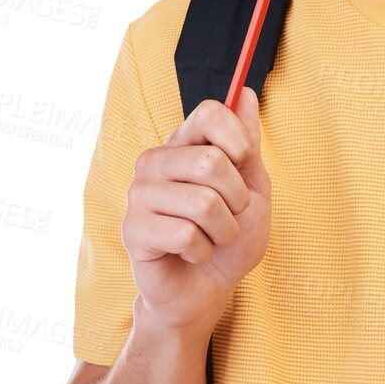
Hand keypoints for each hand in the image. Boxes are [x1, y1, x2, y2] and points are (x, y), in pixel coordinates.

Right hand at [123, 88, 271, 336]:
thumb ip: (247, 145)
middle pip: (210, 161)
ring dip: (223, 231)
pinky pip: (186, 235)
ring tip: (212, 239)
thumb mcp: (252, 189)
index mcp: (182, 144)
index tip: (244, 161)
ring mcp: (138, 194)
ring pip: (203, 203)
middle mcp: (155, 161)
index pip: (208, 113)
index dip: (237, 138)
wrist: (207, 290)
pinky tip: (190, 254)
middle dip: (237, 199)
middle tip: (230, 216)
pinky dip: (203, 252)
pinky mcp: (132, 229)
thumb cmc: (229, 238)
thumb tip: (249, 94)